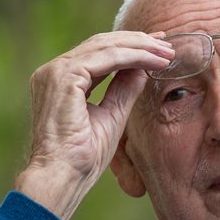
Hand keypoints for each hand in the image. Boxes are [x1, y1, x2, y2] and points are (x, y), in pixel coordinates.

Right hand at [15, 31, 172, 219]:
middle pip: (100, 44)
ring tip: (166, 52)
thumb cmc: (82, 158)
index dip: (129, 48)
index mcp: (59, 82)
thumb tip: (142, 69)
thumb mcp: (111, 117)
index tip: (156, 48)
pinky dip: (134, 56)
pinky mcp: (64, 76)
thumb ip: (123, 90)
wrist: (62, 177)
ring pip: (105, 46)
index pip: (97, 54)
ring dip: (140, 47)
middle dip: (137, 42)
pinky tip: (154, 60)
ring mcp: (55, 71)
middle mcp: (52, 72)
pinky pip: (106, 57)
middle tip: (167, 44)